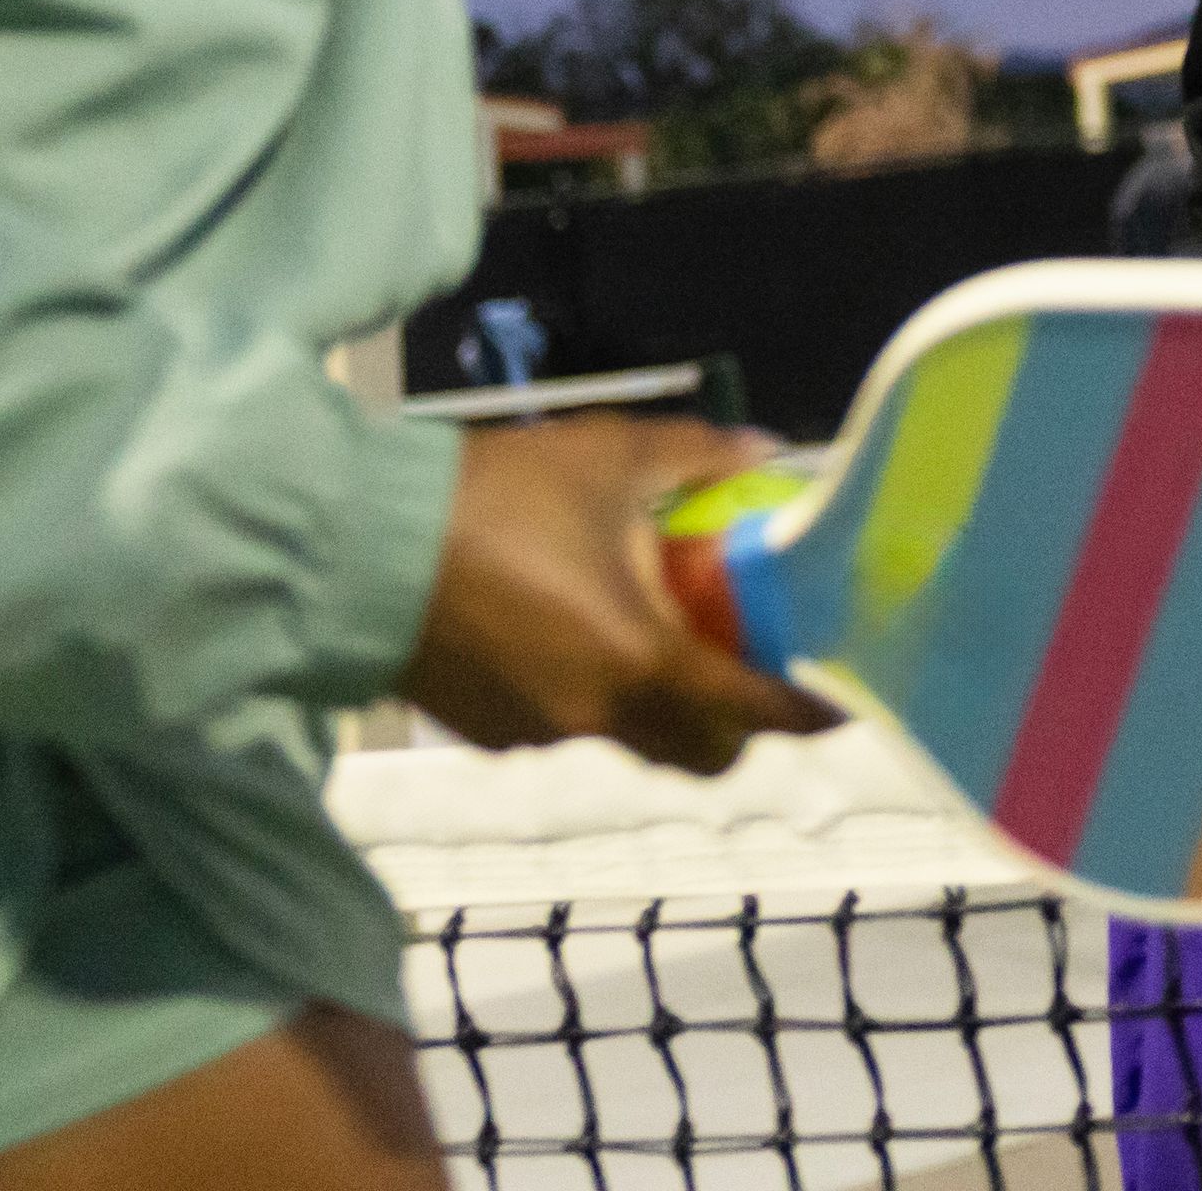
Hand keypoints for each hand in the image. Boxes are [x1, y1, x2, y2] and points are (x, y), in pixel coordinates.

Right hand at [398, 414, 838, 776]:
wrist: (357, 544)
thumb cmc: (496, 497)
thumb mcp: (609, 456)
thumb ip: (698, 455)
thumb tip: (762, 448)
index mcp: (643, 662)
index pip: (753, 712)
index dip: (808, 712)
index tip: (844, 699)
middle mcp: (597, 717)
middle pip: (699, 753)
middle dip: (736, 725)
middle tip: (747, 663)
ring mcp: (537, 735)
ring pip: (631, 741)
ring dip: (659, 706)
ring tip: (655, 631)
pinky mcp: (488, 734)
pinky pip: (566, 727)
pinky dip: (592, 695)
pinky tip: (574, 631)